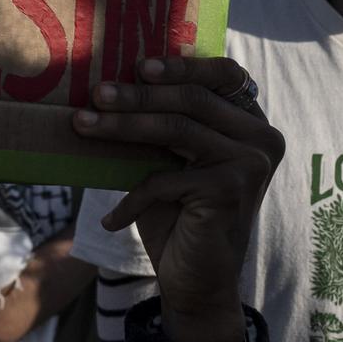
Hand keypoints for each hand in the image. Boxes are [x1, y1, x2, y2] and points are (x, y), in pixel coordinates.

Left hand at [72, 56, 283, 341]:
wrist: (195, 277)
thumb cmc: (176, 211)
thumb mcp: (167, 158)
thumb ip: (158, 120)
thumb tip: (108, 79)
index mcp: (250, 121)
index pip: (223, 74)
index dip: (182, 64)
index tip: (137, 64)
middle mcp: (261, 138)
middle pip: (191, 100)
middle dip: (137, 95)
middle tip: (95, 93)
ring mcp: (251, 164)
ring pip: (175, 129)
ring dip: (121, 127)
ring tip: (81, 125)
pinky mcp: (231, 190)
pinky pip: (165, 179)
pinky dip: (131, 199)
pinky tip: (110, 219)